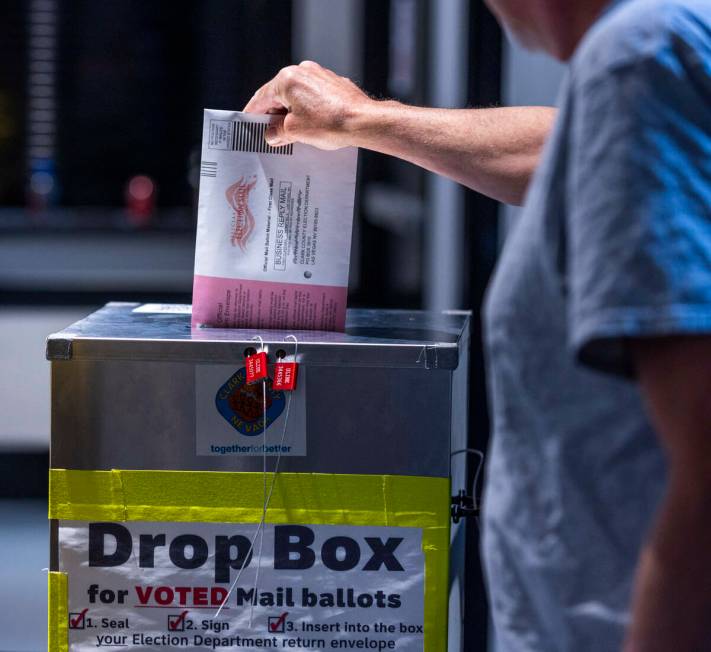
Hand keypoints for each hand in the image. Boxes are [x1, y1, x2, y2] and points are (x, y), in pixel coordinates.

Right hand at [243, 61, 372, 149]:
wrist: (363, 121)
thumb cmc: (330, 124)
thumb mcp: (295, 132)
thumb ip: (278, 131)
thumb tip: (271, 133)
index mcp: (287, 80)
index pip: (262, 98)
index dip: (253, 114)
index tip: (247, 124)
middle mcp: (303, 72)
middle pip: (280, 96)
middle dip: (274, 116)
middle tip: (270, 135)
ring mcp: (320, 76)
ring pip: (298, 97)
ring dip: (292, 114)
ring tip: (292, 135)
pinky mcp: (334, 84)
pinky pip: (314, 98)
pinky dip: (309, 111)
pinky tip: (311, 127)